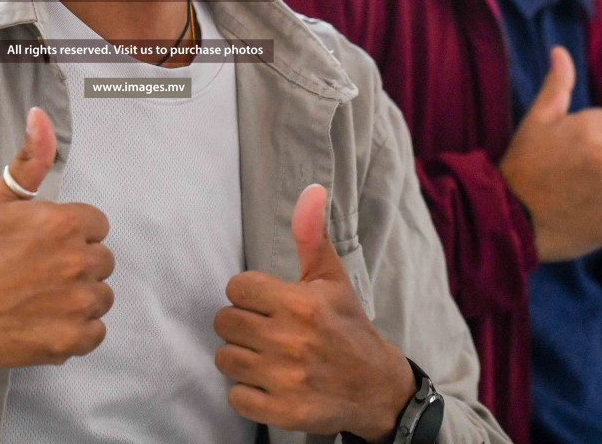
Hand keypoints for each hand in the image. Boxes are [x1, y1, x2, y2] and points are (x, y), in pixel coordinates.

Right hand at [0, 107, 114, 366]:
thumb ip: (30, 158)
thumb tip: (40, 114)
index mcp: (63, 223)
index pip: (98, 225)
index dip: (73, 234)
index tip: (46, 245)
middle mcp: (77, 261)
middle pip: (102, 260)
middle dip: (77, 264)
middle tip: (41, 272)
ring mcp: (77, 303)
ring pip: (101, 296)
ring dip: (79, 297)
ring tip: (42, 297)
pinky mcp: (72, 339)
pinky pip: (96, 331)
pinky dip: (76, 330)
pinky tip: (47, 320)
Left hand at [213, 185, 413, 439]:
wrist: (377, 388)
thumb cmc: (347, 326)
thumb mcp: (332, 278)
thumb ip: (312, 235)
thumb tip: (311, 189)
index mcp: (300, 303)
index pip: (235, 288)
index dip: (248, 295)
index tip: (266, 303)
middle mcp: (291, 340)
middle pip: (224, 323)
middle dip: (242, 325)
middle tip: (266, 330)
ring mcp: (286, 379)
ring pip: (226, 359)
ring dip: (242, 358)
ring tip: (267, 356)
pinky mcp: (283, 411)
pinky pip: (235, 396)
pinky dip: (247, 392)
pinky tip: (269, 383)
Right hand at [499, 47, 601, 260]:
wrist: (509, 219)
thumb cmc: (522, 166)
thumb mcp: (536, 121)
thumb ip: (557, 86)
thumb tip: (561, 51)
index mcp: (590, 127)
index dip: (591, 140)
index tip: (567, 155)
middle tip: (571, 177)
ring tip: (578, 196)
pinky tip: (587, 214)